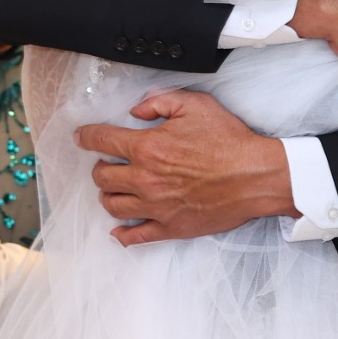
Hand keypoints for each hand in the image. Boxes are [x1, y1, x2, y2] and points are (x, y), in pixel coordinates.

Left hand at [76, 90, 296, 245]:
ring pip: (113, 206)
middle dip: (98, 168)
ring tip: (113, 190)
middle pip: (102, 177)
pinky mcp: (170, 227)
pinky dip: (122, 234)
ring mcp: (156, 207)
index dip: (86, 136)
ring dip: (107, 196)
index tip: (81, 137)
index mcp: (148, 148)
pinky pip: (135, 237)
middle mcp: (145, 179)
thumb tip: (137, 110)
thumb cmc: (230, 142)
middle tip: (105, 164)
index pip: (102, 141)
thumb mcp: (195, 105)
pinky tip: (119, 229)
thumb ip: (160, 101)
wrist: (256, 176)